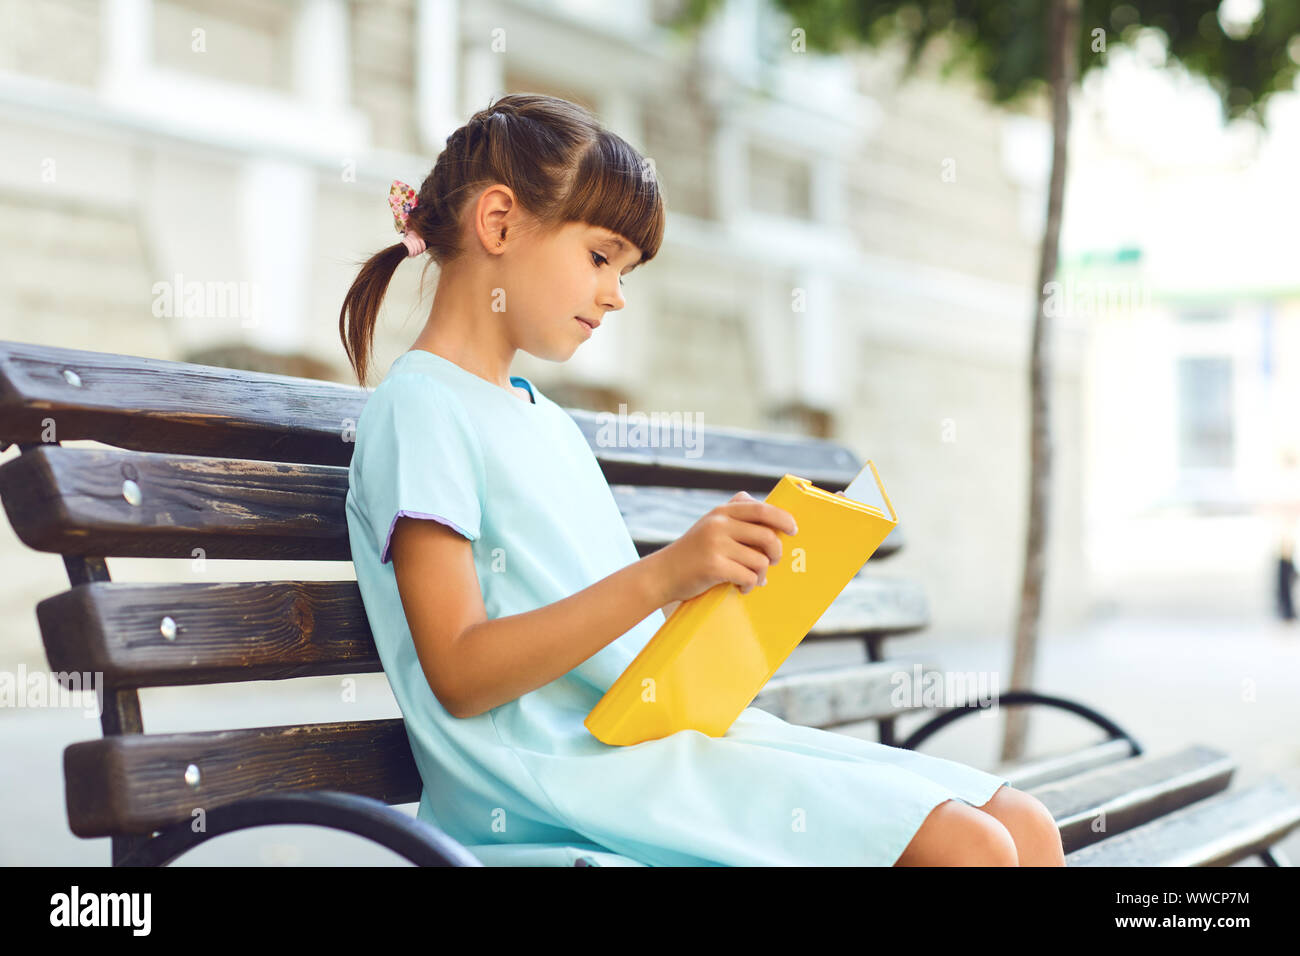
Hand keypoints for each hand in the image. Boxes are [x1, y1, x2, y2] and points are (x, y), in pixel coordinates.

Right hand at [653, 491, 798, 602]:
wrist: (663, 574)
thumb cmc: (692, 552)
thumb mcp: (710, 524)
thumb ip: (735, 513)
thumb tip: (768, 510)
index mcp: (722, 512)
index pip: (761, 510)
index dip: (782, 519)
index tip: (793, 530)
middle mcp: (719, 524)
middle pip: (767, 536)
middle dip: (776, 553)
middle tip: (772, 561)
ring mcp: (716, 545)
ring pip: (760, 561)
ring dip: (761, 575)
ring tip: (752, 579)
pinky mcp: (713, 566)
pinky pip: (748, 577)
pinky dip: (749, 586)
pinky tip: (741, 588)